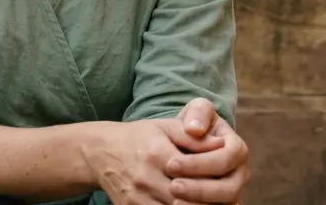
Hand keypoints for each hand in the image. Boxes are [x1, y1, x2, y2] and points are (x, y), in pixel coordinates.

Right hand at [87, 118, 223, 204]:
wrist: (101, 151)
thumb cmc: (139, 137)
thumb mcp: (166, 127)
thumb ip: (193, 137)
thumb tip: (220, 145)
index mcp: (156, 154)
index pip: (190, 174)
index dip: (210, 181)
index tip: (224, 183)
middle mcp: (144, 178)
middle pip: (182, 200)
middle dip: (205, 201)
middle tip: (224, 199)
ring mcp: (135, 198)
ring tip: (208, 203)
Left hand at [165, 98, 249, 204]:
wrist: (189, 146)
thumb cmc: (194, 126)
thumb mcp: (196, 112)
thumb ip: (198, 113)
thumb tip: (195, 128)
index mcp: (237, 149)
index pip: (225, 159)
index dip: (199, 164)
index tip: (170, 164)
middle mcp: (240, 174)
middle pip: (228, 189)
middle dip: (200, 189)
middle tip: (172, 186)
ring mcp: (233, 194)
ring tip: (172, 201)